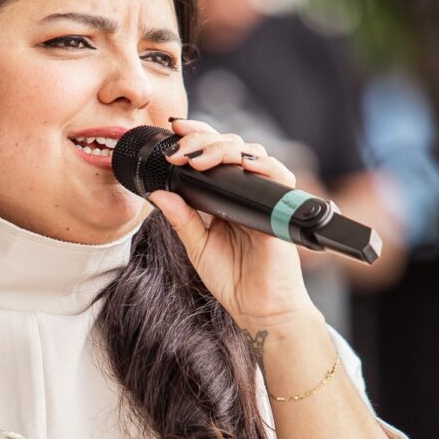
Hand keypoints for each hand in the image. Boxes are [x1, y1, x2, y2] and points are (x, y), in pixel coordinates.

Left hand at [150, 119, 320, 329]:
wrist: (258, 308)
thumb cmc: (232, 278)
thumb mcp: (197, 246)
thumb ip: (181, 218)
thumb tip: (157, 193)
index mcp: (224, 197)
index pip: (212, 155)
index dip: (197, 137)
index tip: (174, 130)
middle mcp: (245, 192)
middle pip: (230, 146)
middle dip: (203, 140)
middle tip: (180, 149)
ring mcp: (264, 197)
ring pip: (251, 153)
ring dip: (224, 149)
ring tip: (198, 159)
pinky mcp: (281, 208)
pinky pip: (278, 175)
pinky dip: (261, 165)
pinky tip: (242, 164)